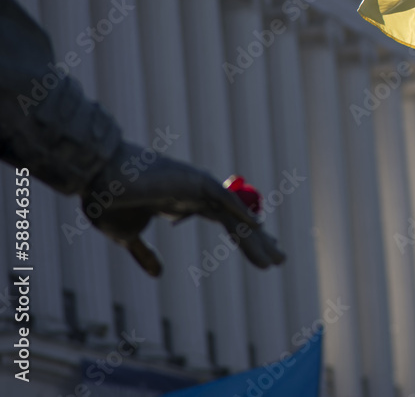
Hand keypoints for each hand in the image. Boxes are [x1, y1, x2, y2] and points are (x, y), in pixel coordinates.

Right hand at [82, 142, 285, 276]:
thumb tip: (159, 273)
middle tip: (279, 259)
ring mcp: (198, 186)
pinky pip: (222, 198)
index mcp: (185, 203)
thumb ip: (145, 254)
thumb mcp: (128, 236)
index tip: (263, 255)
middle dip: (259, 241)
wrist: (93, 181)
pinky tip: (258, 226)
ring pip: (235, 215)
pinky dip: (240, 211)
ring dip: (256, 238)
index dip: (245, 238)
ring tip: (275, 259)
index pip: (226, 222)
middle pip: (237, 221)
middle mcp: (198, 194)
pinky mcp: (193, 180)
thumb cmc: (107, 202)